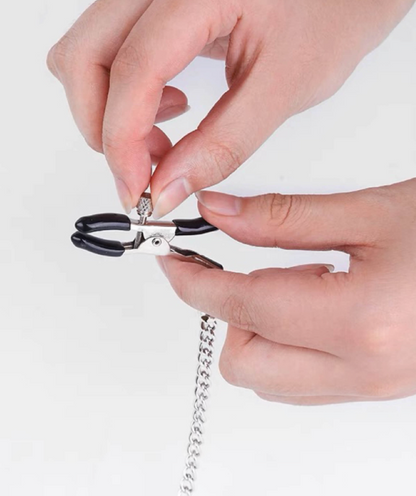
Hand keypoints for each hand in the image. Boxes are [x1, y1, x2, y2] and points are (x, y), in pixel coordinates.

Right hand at [47, 0, 415, 214]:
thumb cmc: (331, 22)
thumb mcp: (284, 91)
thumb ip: (222, 146)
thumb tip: (166, 189)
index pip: (134, 66)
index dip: (123, 139)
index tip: (136, 189)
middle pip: (84, 54)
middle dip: (101, 127)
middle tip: (140, 172)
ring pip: (86, 53)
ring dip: (109, 112)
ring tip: (160, 142)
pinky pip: (109, 50)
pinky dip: (123, 95)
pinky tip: (167, 111)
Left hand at [158, 179, 415, 404]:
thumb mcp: (368, 211)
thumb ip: (282, 218)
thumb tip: (220, 214)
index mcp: (362, 320)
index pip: (241, 308)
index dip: (195, 283)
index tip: (174, 260)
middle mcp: (366, 370)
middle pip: (246, 364)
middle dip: (226, 317)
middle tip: (236, 268)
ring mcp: (375, 386)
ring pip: (273, 380)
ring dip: (257, 332)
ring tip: (288, 279)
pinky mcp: (380, 386)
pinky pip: (306, 381)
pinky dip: (288, 345)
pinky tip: (312, 300)